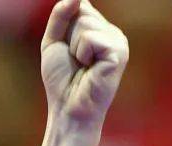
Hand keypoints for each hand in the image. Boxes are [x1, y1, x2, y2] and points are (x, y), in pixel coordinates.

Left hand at [41, 0, 128, 133]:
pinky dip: (82, 54)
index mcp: (99, 29)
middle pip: (81, 12)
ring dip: (74, 49)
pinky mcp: (119, 51)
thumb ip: (60, 15)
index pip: (79, 6)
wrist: (67, 110)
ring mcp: (118, 40)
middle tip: (74, 62)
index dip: (65, 24)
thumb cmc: (62, 81)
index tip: (67, 48)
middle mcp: (111, 32)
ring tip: (82, 67)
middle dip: (68, 38)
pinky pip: (90, 38)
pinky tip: (89, 69)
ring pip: (85, 24)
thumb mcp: (53, 42)